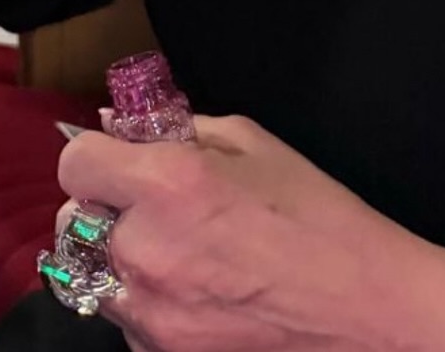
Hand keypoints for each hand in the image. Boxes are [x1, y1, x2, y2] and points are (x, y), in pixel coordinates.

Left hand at [57, 117, 444, 351]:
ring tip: (179, 253)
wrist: (369, 313)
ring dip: (120, 259)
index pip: (74, 161)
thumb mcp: (252, 145)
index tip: (118, 159)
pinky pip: (127, 320)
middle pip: (75, 221)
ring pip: (93, 277)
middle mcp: (146, 251)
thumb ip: (178, 129)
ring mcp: (151, 316)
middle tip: (149, 206)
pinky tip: (196, 294)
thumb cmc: (319, 220)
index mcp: (167, 185)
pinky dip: (146, 305)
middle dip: (105, 207)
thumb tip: (119, 125)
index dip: (96, 156)